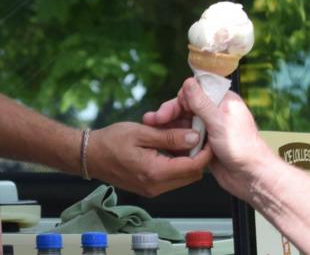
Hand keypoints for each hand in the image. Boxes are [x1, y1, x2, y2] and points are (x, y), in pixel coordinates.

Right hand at [87, 122, 211, 196]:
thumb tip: (194, 137)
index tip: (209, 136)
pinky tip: (172, 148)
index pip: (193, 167)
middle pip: (193, 174)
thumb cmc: (111, 141)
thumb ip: (170, 137)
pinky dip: (178, 164)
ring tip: (183, 139)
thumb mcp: (142, 132)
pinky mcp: (150, 188)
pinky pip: (173, 178)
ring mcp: (153, 189)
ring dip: (189, 160)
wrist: (89, 155)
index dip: (205, 152)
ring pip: (184, 177)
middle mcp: (156, 186)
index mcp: (155, 172)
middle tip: (197, 135)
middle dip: (199, 155)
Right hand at [144, 78, 276, 199]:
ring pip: (186, 123)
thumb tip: (189, 82)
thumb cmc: (242, 147)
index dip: (179, 99)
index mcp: (224, 101)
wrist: (250, 176)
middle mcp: (217, 112)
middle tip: (153, 121)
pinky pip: (188, 137)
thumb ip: (202, 102)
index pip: (196, 92)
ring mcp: (211, 128)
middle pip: (188, 107)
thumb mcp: (218, 121)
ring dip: (171, 126)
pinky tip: (165, 141)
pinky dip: (177, 139)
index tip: (165, 111)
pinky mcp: (206, 143)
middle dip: (170, 113)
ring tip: (154, 131)